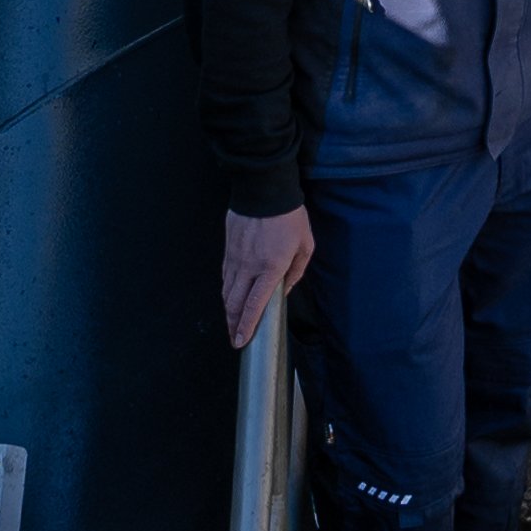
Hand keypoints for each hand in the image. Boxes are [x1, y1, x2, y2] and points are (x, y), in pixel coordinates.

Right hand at [221, 204, 314, 349]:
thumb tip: (286, 290)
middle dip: (233, 325)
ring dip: (228, 310)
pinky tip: (230, 298)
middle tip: (234, 339)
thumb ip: (297, 272)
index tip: (241, 341)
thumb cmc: (289, 217)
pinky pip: (225, 276)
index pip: (254, 305)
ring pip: (226, 291)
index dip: (246, 326)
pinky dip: (226, 291)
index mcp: (270, 268)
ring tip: (231, 323)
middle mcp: (248, 267)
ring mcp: (235, 258)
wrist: (264, 190)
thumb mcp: (305, 245)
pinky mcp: (228, 250)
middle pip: (235, 303)